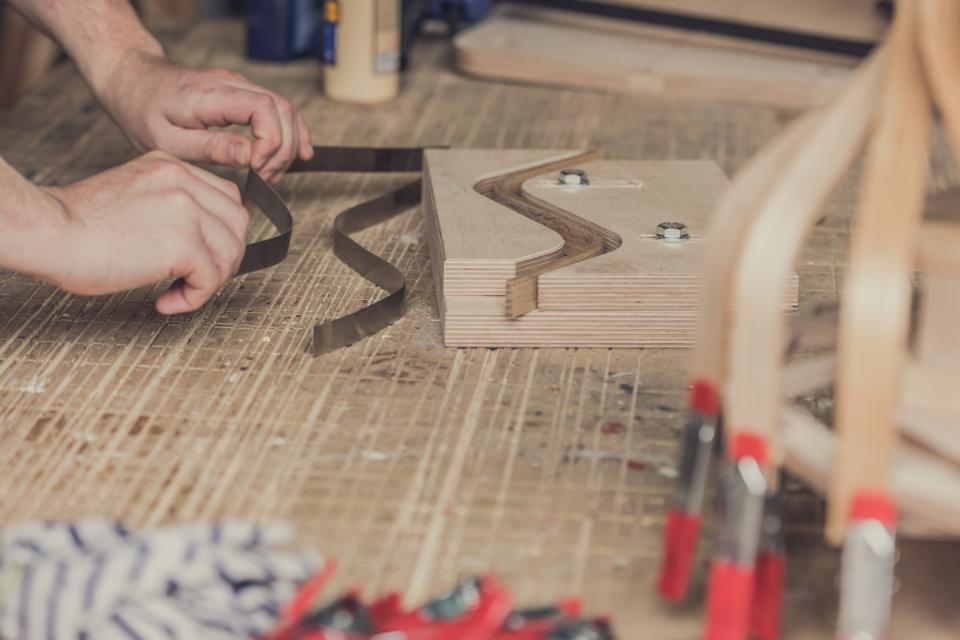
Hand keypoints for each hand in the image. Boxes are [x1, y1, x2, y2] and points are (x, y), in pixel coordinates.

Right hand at [42, 151, 248, 313]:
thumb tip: (197, 240)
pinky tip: (167, 301)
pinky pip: (211, 278)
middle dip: (225, 256)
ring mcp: (186, 210)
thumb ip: (169, 205)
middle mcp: (183, 181)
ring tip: (180, 291)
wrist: (50, 232)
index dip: (220, 232)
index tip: (201, 254)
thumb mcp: (134, 196)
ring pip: (231, 251)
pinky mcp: (183, 243)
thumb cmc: (78, 224)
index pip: (225, 197)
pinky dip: (194, 297)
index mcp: (171, 167)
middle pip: (237, 222)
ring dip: (211, 280)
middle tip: (198, 277)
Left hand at [100, 50, 312, 183]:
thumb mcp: (166, 141)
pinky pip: (277, 109)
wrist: (132, 82)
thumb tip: (250, 157)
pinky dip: (291, 132)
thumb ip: (211, 148)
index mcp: (210, 95)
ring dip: (287, 145)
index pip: (264, 109)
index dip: (270, 142)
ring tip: (272, 174)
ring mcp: (238, 86)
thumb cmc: (142, 111)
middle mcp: (230, 84)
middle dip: (282, 150)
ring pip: (284, 109)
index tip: (256, 169)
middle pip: (281, 110)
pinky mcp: (241, 93)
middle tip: (265, 178)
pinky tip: (299, 152)